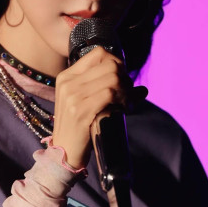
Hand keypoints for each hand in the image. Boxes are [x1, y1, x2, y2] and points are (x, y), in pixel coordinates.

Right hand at [52, 46, 146, 168]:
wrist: (64, 153)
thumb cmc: (80, 129)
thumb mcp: (88, 104)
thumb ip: (108, 91)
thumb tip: (143, 90)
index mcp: (67, 76)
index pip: (99, 53)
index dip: (118, 63)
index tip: (123, 80)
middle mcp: (68, 82)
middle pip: (109, 64)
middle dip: (126, 78)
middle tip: (128, 95)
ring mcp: (72, 96)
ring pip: (112, 78)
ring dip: (126, 90)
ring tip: (126, 104)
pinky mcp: (80, 110)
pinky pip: (110, 93)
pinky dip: (122, 100)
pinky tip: (124, 109)